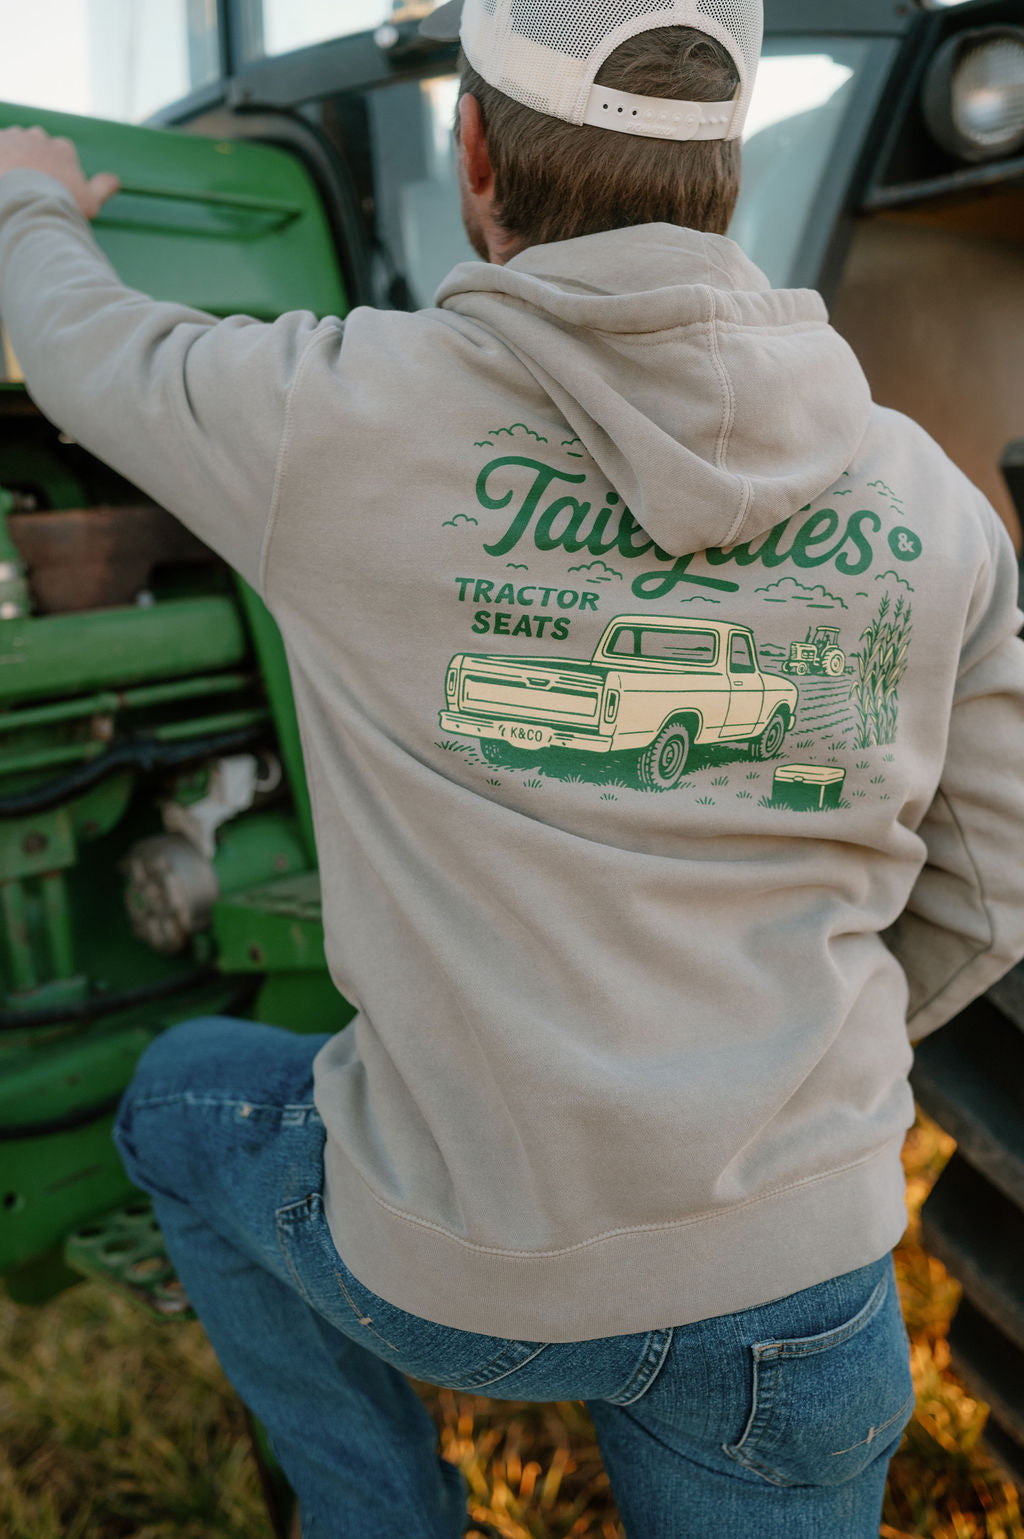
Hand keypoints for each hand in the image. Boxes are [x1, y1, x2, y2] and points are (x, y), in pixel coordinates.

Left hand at [0, 126, 118, 218]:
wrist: (28, 204)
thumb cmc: (62, 205)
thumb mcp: (90, 202)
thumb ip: (102, 187)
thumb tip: (116, 180)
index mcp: (64, 149)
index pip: (59, 153)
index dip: (54, 171)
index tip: (50, 188)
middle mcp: (40, 137)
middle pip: (35, 145)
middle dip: (32, 160)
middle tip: (27, 186)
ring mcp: (16, 137)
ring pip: (13, 143)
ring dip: (11, 157)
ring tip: (10, 182)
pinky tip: (2, 178)